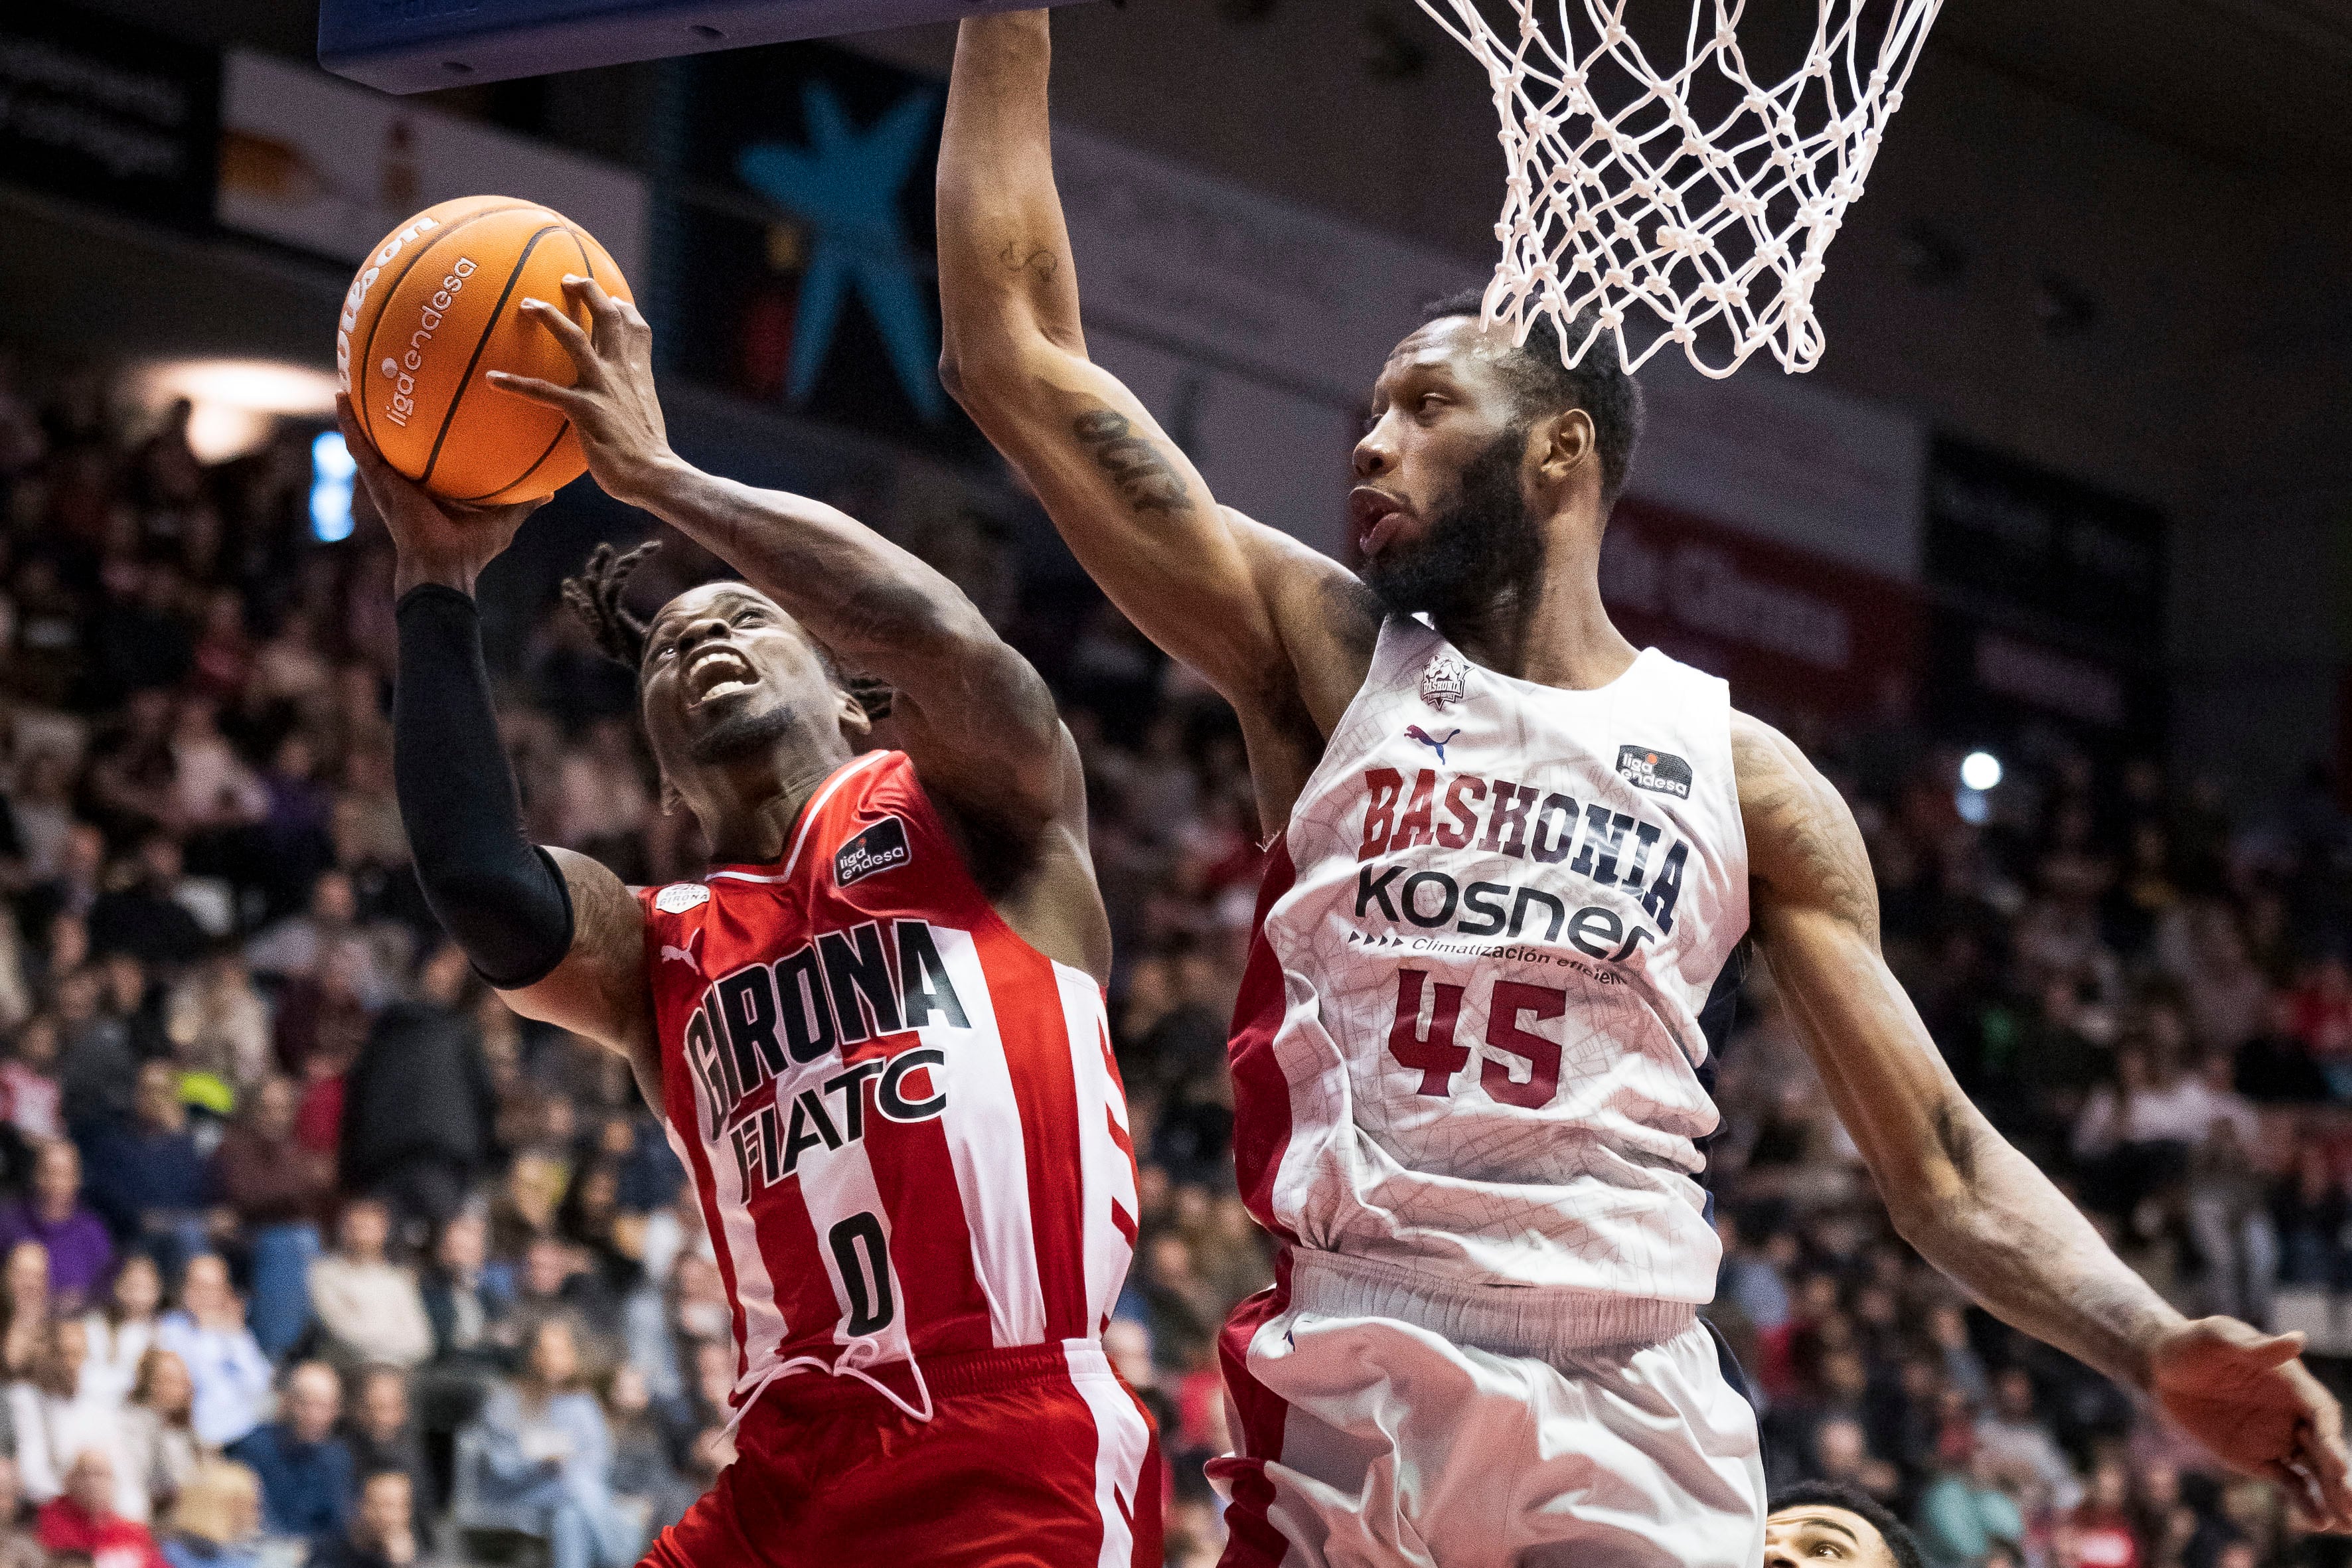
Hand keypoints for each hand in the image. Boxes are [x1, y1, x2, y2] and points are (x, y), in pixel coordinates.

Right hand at [336, 397, 543, 596]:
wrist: (445, 566)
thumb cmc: (472, 547)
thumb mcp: (504, 518)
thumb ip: (524, 501)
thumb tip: (550, 492)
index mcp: (432, 485)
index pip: (428, 451)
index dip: (426, 429)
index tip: (429, 398)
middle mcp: (407, 479)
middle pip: (396, 441)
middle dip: (389, 414)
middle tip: (387, 379)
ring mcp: (389, 479)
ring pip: (369, 439)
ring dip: (358, 411)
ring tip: (349, 379)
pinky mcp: (378, 481)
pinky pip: (359, 447)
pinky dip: (349, 423)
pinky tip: (341, 398)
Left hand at [490, 274, 677, 508]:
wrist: (655, 476)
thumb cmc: (648, 457)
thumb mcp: (644, 421)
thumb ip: (628, 403)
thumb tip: (616, 409)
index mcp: (638, 375)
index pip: (636, 330)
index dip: (623, 308)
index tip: (612, 297)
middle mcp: (622, 373)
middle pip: (608, 318)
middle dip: (588, 291)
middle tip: (566, 277)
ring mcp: (604, 389)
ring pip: (574, 339)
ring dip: (550, 317)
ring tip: (526, 303)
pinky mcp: (585, 410)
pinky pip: (544, 391)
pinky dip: (516, 383)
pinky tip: (492, 379)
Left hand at [2150, 1316, 2351, 1529]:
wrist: (2161, 1367)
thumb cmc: (2192, 1343)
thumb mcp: (2219, 1338)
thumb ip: (2257, 1347)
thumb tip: (2298, 1340)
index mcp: (2292, 1383)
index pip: (2320, 1412)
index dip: (2330, 1437)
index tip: (2337, 1464)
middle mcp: (2293, 1413)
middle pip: (2325, 1447)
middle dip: (2341, 1475)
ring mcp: (2279, 1438)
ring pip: (2315, 1470)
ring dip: (2333, 1494)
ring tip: (2348, 1523)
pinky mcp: (2260, 1459)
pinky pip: (2290, 1483)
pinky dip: (2306, 1501)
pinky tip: (2321, 1521)